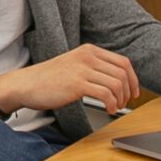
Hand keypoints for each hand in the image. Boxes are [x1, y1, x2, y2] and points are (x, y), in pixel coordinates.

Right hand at [0, 44, 141, 114]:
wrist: (26, 84)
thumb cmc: (48, 79)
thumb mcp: (74, 65)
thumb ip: (93, 68)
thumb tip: (115, 81)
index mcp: (89, 50)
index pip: (122, 62)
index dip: (133, 79)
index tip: (134, 92)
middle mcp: (87, 57)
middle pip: (122, 73)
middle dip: (129, 91)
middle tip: (125, 103)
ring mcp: (82, 69)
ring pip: (116, 84)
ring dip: (121, 100)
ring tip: (115, 108)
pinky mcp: (77, 84)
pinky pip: (106, 94)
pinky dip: (112, 104)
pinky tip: (109, 110)